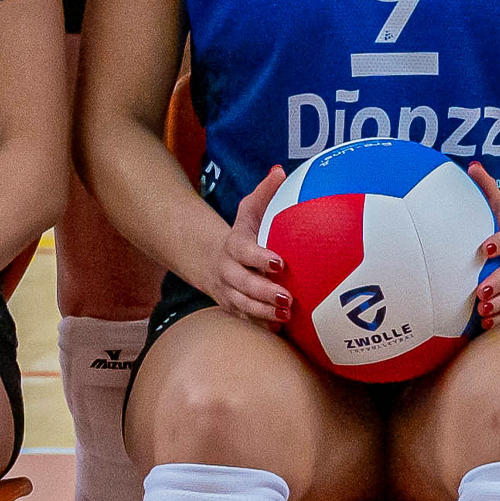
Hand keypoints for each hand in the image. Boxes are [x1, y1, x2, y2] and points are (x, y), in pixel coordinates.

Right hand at [173, 182, 289, 330]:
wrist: (212, 260)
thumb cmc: (244, 233)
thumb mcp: (250, 210)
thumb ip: (265, 193)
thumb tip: (280, 172)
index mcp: (234, 246)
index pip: (243, 251)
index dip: (259, 257)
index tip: (280, 262)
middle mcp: (228, 271)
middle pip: (242, 284)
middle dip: (263, 291)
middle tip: (287, 296)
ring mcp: (229, 292)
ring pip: (243, 305)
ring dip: (263, 312)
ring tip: (286, 313)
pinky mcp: (235, 308)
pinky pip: (246, 320)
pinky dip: (261, 325)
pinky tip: (280, 328)